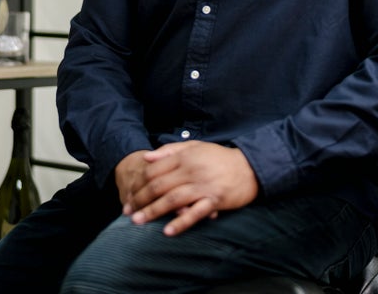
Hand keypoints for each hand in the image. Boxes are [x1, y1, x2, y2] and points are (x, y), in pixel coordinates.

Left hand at [121, 141, 258, 235]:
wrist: (249, 167)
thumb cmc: (219, 157)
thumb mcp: (195, 147)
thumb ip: (170, 150)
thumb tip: (146, 158)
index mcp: (185, 157)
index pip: (154, 170)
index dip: (138, 183)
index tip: (129, 194)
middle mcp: (191, 170)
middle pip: (159, 186)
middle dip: (140, 199)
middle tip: (128, 211)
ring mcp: (203, 185)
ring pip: (172, 199)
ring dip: (153, 211)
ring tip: (138, 222)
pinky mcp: (214, 199)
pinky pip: (195, 213)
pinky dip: (181, 222)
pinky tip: (168, 231)